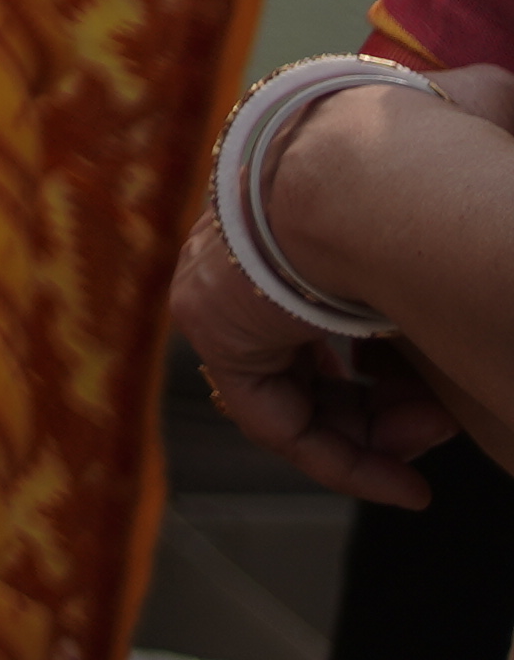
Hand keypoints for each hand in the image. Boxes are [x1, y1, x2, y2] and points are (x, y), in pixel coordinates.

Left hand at [174, 207, 458, 505]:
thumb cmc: (417, 198)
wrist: (362, 174)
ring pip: (297, 397)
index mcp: (293, 229)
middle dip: (387, 414)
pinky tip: (401, 485)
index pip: (329, 323)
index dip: (390, 379)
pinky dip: (339, 459)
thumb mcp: (422, 267)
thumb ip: (419, 317)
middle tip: (440, 432)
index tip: (444, 413)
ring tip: (427, 451)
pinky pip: (272, 418)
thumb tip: (446, 384)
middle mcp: (246, 259)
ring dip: (371, 439)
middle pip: (313, 366)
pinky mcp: (212, 323)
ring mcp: (221, 289)